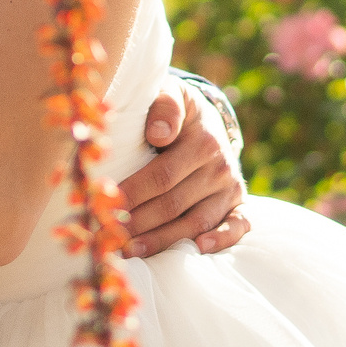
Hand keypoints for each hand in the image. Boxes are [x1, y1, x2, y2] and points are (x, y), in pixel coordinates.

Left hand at [118, 80, 249, 258]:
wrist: (209, 120)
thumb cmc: (177, 111)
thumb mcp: (172, 95)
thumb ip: (165, 106)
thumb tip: (158, 133)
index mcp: (203, 142)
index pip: (162, 175)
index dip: (133, 192)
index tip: (107, 204)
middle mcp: (220, 167)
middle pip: (173, 203)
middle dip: (138, 222)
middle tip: (109, 234)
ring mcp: (230, 188)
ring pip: (195, 222)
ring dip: (162, 240)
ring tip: (130, 250)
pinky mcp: (238, 203)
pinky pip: (237, 226)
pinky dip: (221, 239)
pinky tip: (198, 249)